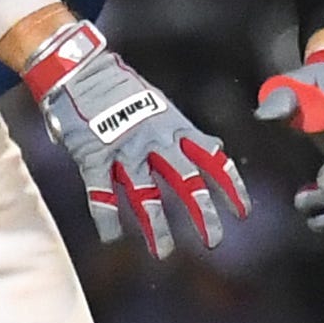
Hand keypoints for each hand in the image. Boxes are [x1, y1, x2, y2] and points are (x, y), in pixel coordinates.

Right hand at [23, 24, 245, 258]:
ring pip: (145, 192)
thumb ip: (187, 132)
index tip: (243, 212)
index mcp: (175, 128)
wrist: (80, 70)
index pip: (211, 159)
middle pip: (186, 180)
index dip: (230, 186)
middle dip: (202, 211)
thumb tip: (216, 145)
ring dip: (156, 224)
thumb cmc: (123, 90)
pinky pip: (101, 191)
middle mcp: (155, 140)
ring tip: (163, 252)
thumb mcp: (164, 106)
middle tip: (215, 240)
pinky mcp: (93, 155)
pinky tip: (112, 238)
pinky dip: (106, 216)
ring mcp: (124, 148)